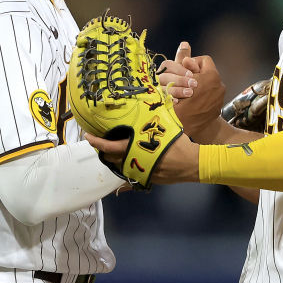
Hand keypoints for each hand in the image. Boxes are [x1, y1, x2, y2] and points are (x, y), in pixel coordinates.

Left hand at [85, 132, 199, 183]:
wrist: (193, 164)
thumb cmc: (180, 145)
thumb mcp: (166, 128)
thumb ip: (153, 121)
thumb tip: (150, 104)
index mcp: (137, 148)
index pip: (110, 146)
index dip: (97, 142)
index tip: (88, 136)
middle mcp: (135, 162)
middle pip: (111, 158)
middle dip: (103, 150)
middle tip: (99, 141)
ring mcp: (140, 172)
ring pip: (119, 167)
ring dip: (114, 158)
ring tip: (112, 149)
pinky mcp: (146, 179)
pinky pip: (131, 173)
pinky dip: (126, 166)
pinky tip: (128, 160)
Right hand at [157, 41, 198, 102]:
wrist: (188, 105)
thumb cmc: (188, 84)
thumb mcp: (189, 73)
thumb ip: (188, 61)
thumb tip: (184, 43)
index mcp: (166, 69)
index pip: (168, 65)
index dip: (180, 69)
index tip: (191, 74)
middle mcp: (159, 78)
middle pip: (165, 76)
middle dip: (180, 79)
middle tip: (194, 84)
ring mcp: (157, 91)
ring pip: (162, 88)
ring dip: (177, 90)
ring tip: (190, 93)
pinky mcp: (158, 102)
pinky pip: (161, 100)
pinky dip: (170, 100)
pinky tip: (178, 102)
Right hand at [165, 45, 226, 142]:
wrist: (185, 130)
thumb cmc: (178, 102)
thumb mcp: (177, 78)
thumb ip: (182, 60)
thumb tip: (185, 43)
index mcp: (211, 76)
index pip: (204, 60)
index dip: (193, 64)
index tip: (185, 71)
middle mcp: (219, 85)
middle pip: (207, 72)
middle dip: (196, 74)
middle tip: (185, 82)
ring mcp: (220, 97)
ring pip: (209, 83)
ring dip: (198, 85)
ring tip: (187, 92)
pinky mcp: (218, 106)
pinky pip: (210, 94)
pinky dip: (202, 94)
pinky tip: (192, 100)